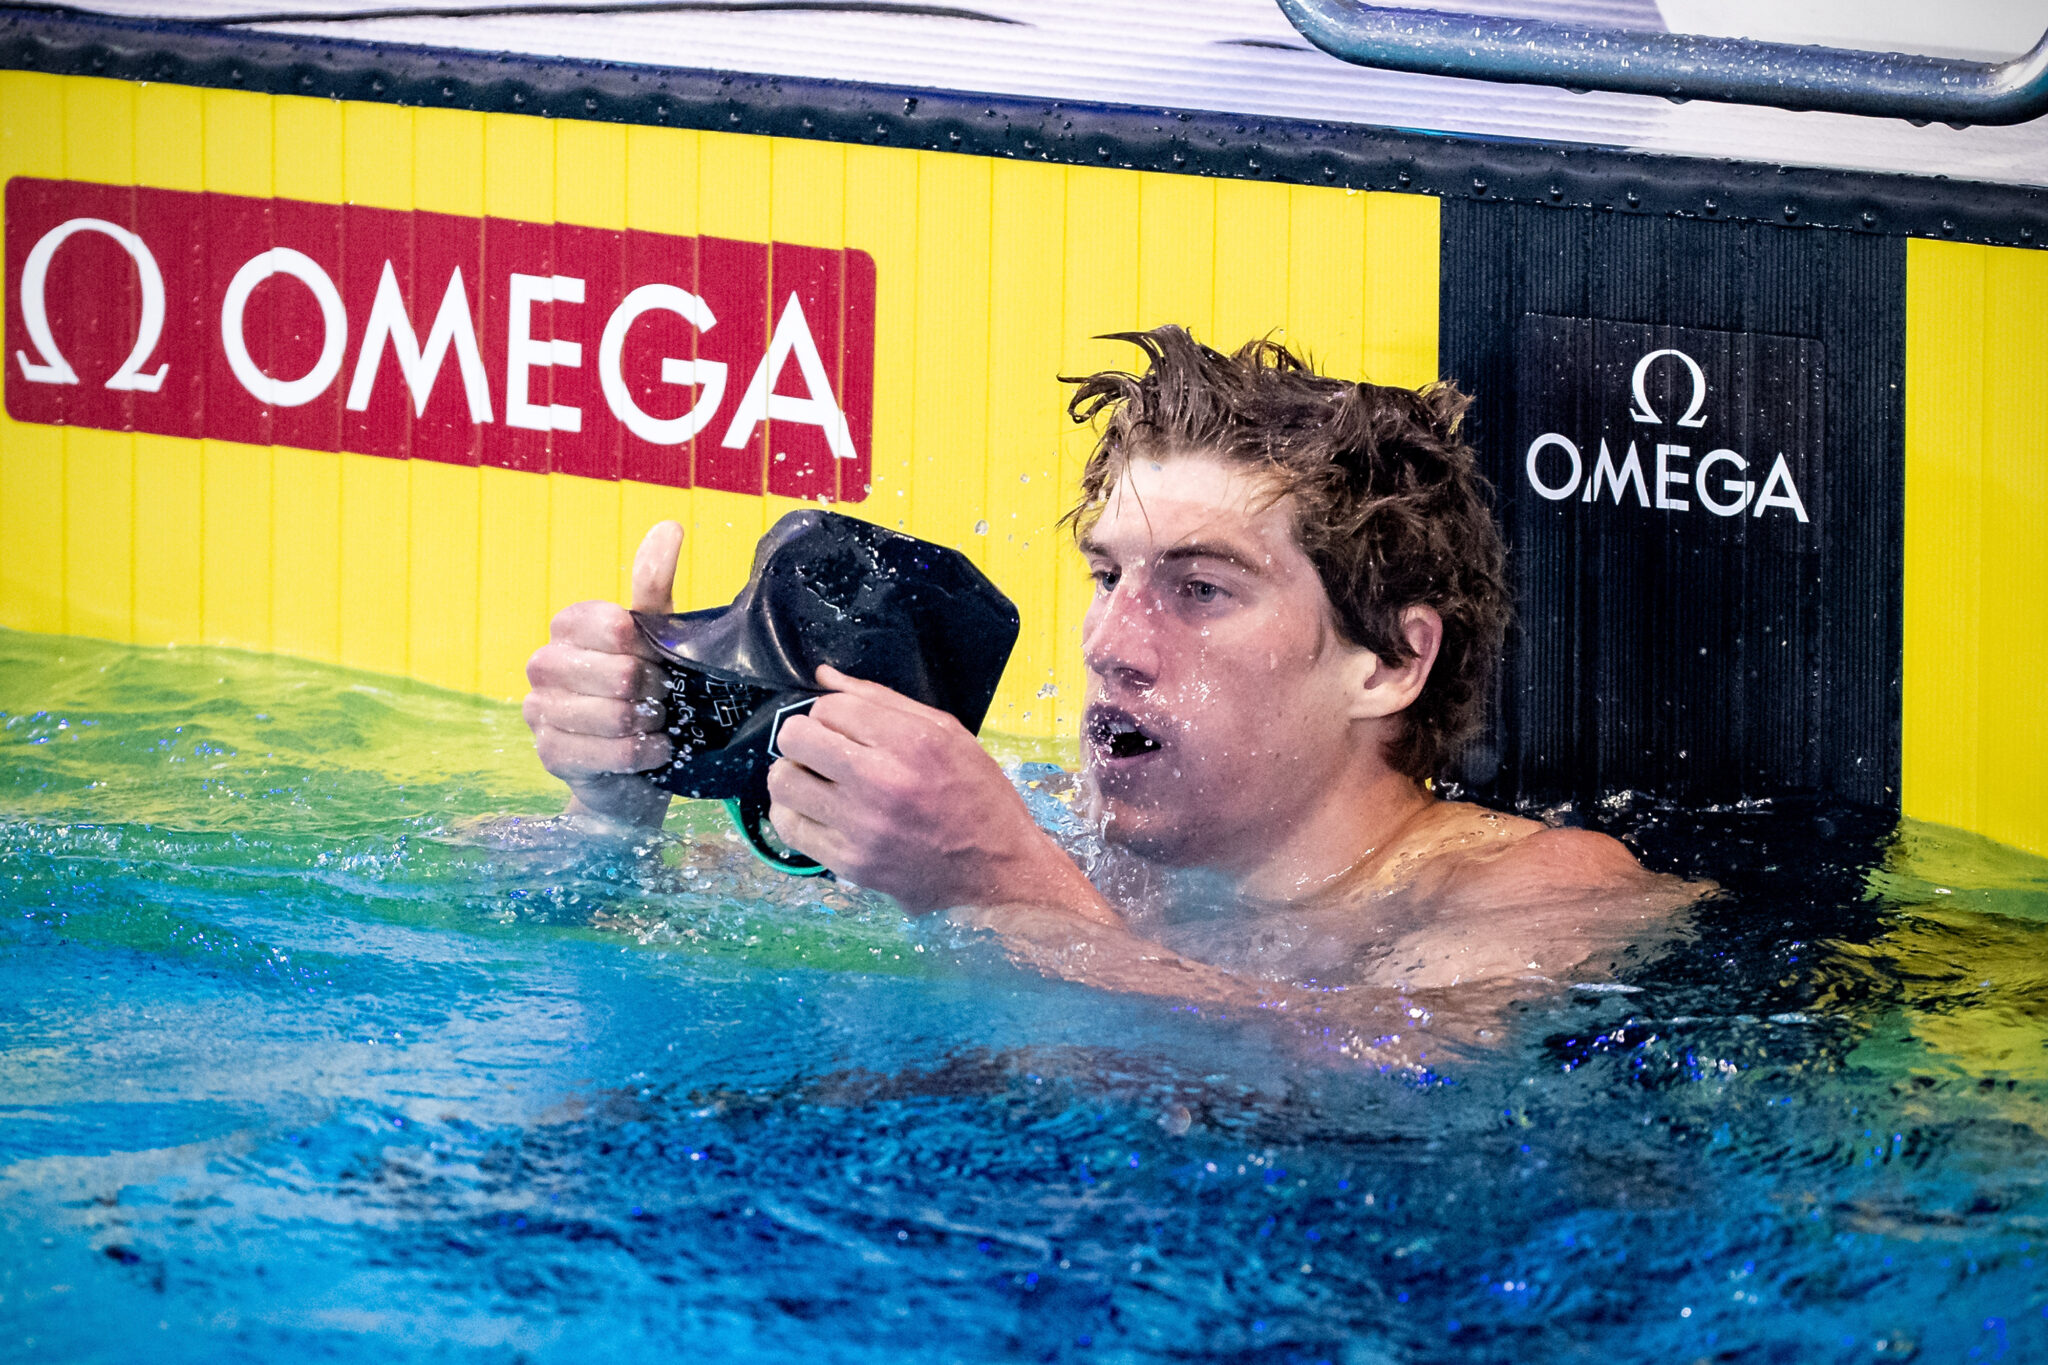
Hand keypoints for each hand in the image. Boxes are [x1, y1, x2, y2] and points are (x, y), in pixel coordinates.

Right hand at [522, 521, 680, 829]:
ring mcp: (539, 712)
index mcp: (567, 626)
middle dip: (656, 691)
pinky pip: (608, 753)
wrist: (633, 761)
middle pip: (620, 675)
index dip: (650, 650)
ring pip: (614, 716)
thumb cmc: (643, 688)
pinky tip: (655, 749)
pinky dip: (644, 754)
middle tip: (663, 698)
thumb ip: (653, 584)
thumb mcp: (654, 634)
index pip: (615, 627)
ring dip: (650, 724)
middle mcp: (542, 664)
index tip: (660, 661)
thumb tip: (670, 526)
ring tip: (657, 722)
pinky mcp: (550, 755)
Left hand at [766, 666, 1114, 916]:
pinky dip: (795, 813)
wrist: (998, 872)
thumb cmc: (978, 797)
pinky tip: (818, 811)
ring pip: (783, 781)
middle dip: (804, 737)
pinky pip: (789, 826)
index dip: (832, 712)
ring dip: (795, 774)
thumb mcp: (949, 734)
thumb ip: (882, 700)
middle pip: (795, 737)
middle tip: (823, 750)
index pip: (830, 706)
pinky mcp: (850, 863)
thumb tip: (825, 676)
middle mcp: (882, 780)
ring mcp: (862, 826)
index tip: (846, 727)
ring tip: (819, 782)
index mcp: (912, 741)